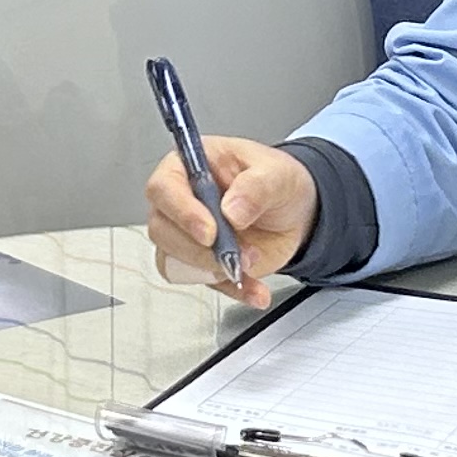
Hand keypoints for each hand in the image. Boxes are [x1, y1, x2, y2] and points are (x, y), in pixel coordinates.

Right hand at [142, 135, 315, 305]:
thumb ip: (256, 187)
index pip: (163, 188)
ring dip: (214, 270)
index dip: (182, 212)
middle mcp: (180, 202)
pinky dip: (230, 289)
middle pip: (163, 231)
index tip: (209, 232)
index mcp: (189, 167)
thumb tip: (232, 210)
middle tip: (236, 252)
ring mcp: (187, 235)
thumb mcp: (276, 173)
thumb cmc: (275, 181)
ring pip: (176, 261)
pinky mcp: (200, 262)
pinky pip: (203, 283)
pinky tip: (254, 288)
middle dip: (199, 250)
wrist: (294, 211)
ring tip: (251, 264)